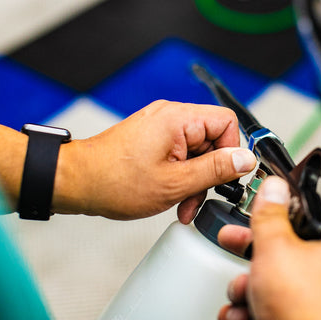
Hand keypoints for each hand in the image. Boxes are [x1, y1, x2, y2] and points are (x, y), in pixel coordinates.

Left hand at [54, 100, 256, 221]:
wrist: (75, 183)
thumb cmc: (114, 181)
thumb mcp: (175, 182)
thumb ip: (216, 170)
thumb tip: (246, 159)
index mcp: (178, 119)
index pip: (226, 123)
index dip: (231, 151)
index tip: (224, 177)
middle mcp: (170, 117)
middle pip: (212, 139)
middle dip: (209, 173)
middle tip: (198, 197)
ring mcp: (160, 127)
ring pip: (196, 151)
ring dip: (194, 179)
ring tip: (181, 203)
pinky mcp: (152, 138)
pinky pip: (179, 154)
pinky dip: (180, 175)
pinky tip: (172, 196)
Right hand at [217, 177, 320, 319]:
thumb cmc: (305, 310)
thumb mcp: (278, 248)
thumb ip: (271, 216)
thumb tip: (274, 186)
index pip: (294, 219)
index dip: (269, 213)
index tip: (250, 210)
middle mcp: (317, 276)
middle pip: (273, 253)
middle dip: (247, 256)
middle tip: (230, 244)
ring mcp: (304, 302)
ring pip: (262, 283)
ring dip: (242, 290)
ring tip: (242, 299)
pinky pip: (260, 308)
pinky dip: (245, 312)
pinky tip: (241, 317)